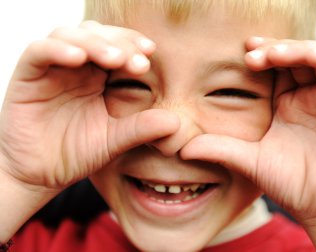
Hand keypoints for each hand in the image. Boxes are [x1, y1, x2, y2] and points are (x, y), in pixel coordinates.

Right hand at [0, 21, 178, 189]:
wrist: (41, 174)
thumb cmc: (78, 153)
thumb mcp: (115, 140)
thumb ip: (141, 129)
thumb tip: (176, 123)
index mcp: (98, 76)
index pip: (117, 47)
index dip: (132, 45)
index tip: (150, 54)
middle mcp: (76, 67)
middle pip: (96, 34)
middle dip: (119, 42)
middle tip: (138, 60)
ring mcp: (51, 69)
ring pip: (69, 35)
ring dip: (94, 42)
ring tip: (115, 59)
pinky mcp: (27, 77)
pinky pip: (39, 52)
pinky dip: (57, 49)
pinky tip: (78, 58)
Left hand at [181, 37, 315, 227]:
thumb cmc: (292, 184)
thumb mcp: (249, 160)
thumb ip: (218, 149)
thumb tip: (181, 148)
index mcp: (285, 104)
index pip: (274, 68)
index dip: (260, 55)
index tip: (240, 54)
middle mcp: (308, 95)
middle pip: (294, 56)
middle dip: (273, 48)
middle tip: (251, 53)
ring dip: (296, 48)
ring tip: (271, 54)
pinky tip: (306, 56)